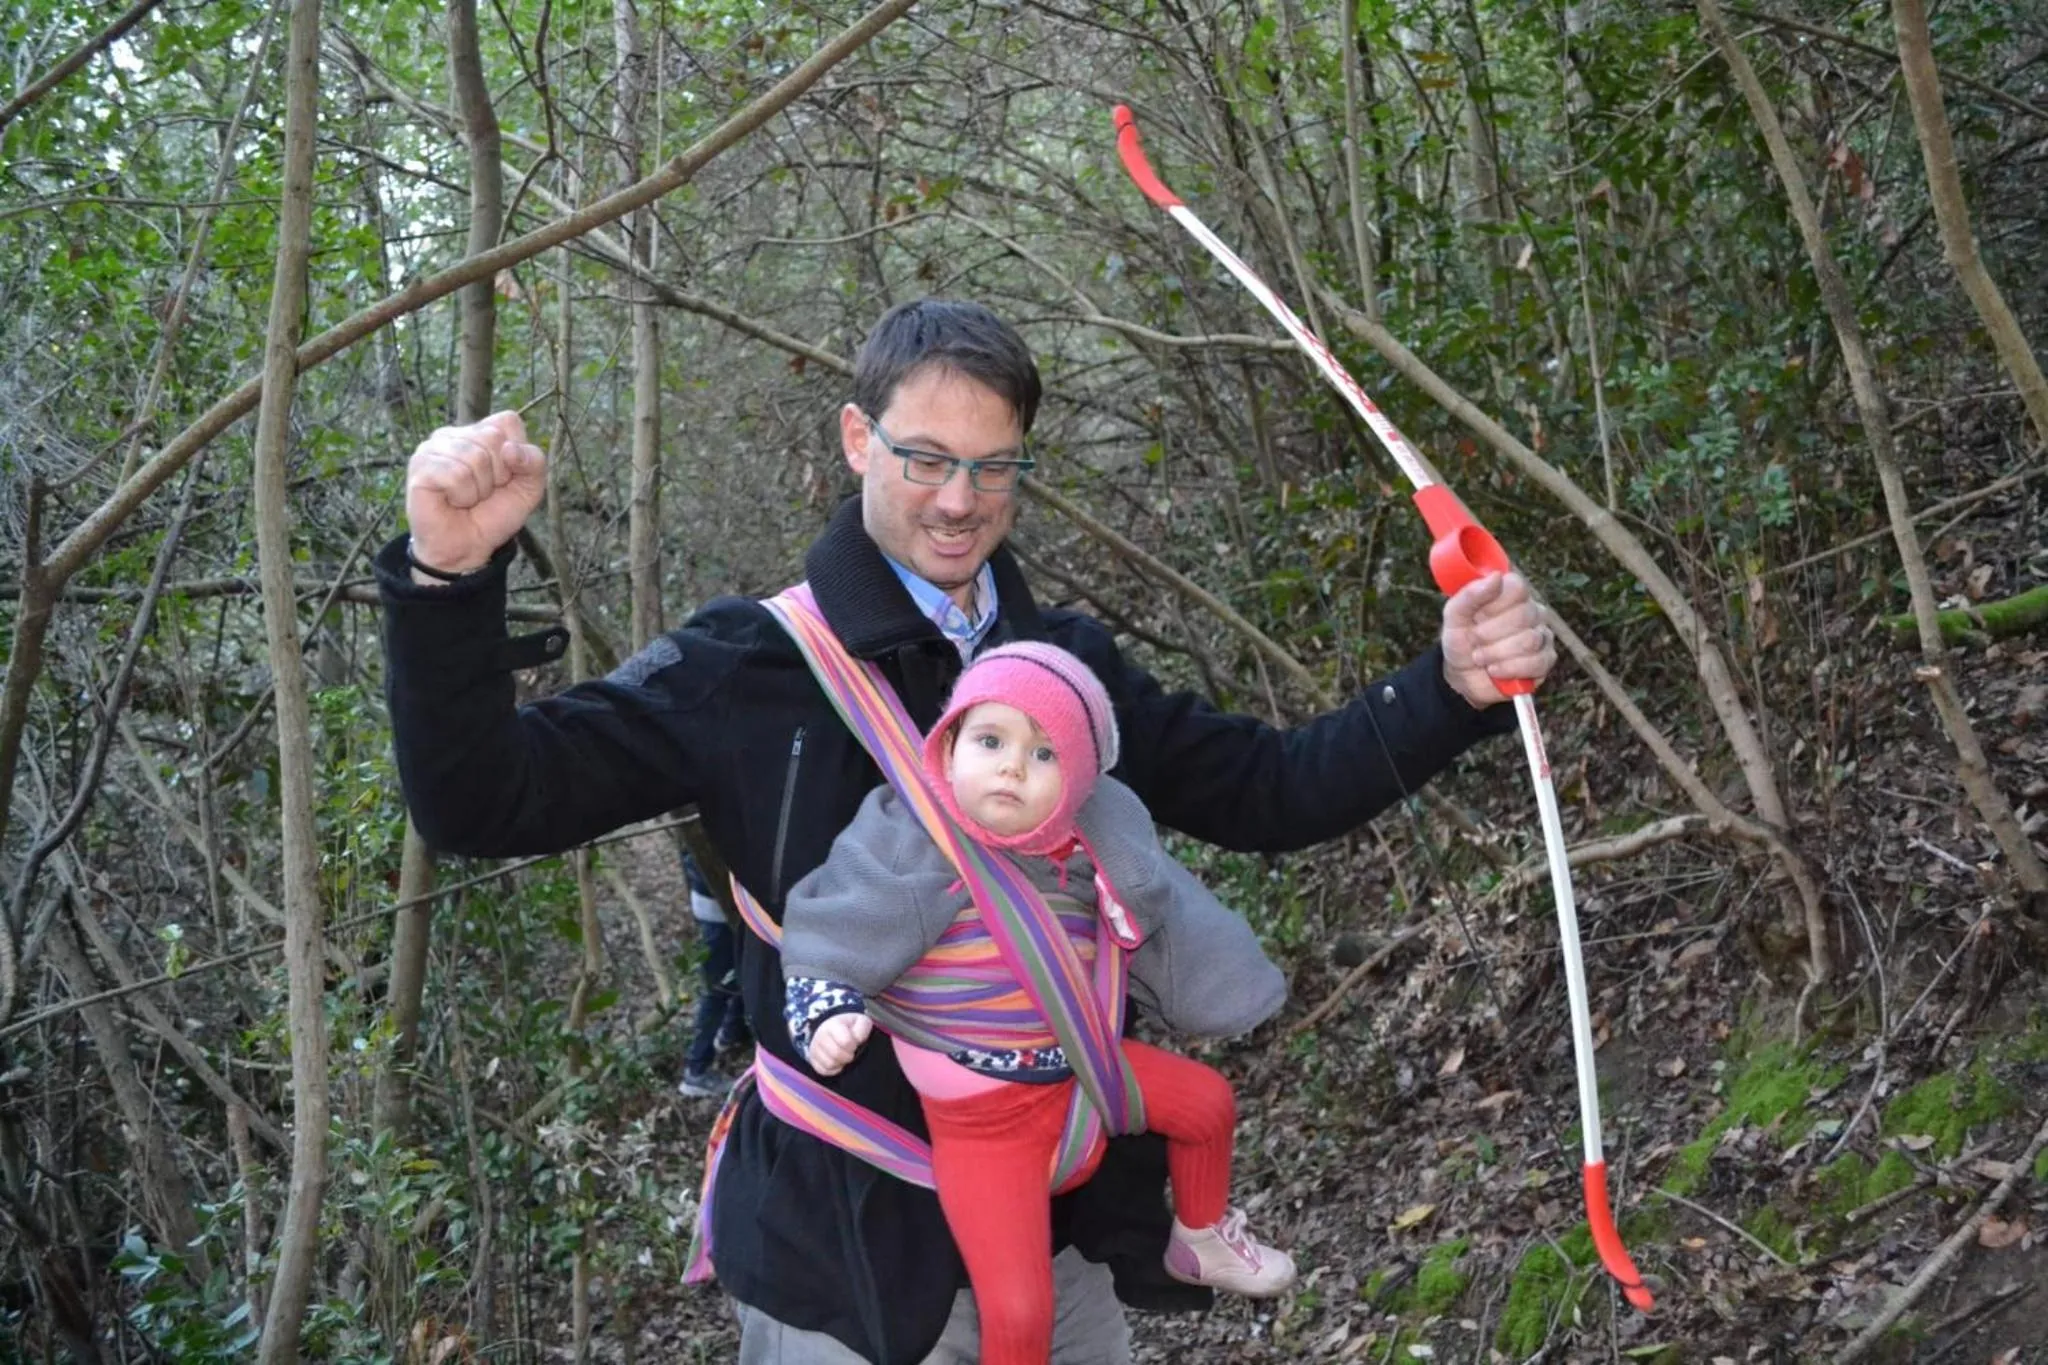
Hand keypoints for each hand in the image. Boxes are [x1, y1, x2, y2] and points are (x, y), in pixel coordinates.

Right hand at [404, 410, 546, 579]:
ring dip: (480, 489)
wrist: (469, 546)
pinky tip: (452, 501)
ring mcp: (433, 447)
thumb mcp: (530, 488)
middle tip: (483, 492)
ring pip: (475, 457)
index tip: (505, 478)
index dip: (516, 455)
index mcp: (481, 431)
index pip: (508, 421)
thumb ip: (534, 462)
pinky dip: (463, 495)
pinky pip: (456, 474)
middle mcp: (454, 433)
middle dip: (498, 475)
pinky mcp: (420, 466)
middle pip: (493, 438)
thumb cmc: (494, 514)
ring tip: (467, 498)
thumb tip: (510, 449)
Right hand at [808, 1013, 872, 1075]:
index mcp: (833, 1025)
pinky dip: (834, 1069)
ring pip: (830, 1064)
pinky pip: (824, 1071)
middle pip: (837, 1054)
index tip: (854, 1044)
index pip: (845, 1041)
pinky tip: (838, 1062)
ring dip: (841, 1063)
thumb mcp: (860, 1022)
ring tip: (844, 1056)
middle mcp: (820, 1036)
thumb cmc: (849, 1028)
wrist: (833, 1030)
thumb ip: (862, 1028)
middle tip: (851, 1052)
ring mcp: (814, 1048)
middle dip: (848, 1056)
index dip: (853, 1046)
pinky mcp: (813, 1060)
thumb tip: (857, 1039)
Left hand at [1441, 572, 1556, 706]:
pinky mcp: (1546, 660)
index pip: (1517, 587)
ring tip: (1481, 657)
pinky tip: (1495, 670)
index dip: (1494, 604)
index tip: (1477, 616)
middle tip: (1475, 640)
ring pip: (1530, 640)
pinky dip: (1509, 669)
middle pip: (1524, 615)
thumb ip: (1470, 595)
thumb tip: (1496, 576)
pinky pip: (1536, 662)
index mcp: (1510, 594)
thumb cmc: (1461, 641)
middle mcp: (1531, 610)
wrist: (1462, 677)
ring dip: (1496, 653)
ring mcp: (1542, 634)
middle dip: (1490, 633)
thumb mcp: (1454, 617)